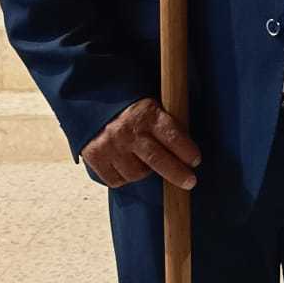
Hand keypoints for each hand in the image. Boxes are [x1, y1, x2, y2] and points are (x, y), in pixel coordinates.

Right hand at [80, 97, 200, 189]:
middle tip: (190, 182)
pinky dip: (125, 178)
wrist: (88, 100)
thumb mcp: (150, 105)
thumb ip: (165, 124)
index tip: (196, 161)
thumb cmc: (127, 107)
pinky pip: (117, 180)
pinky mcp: (95, 157)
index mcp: (146, 114)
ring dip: (145, 172)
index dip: (187, 151)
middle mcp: (127, 131)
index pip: (172, 136)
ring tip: (145, 162)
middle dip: (177, 173)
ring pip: (137, 173)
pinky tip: (127, 166)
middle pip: (157, 160)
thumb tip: (187, 150)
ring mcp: (110, 145)